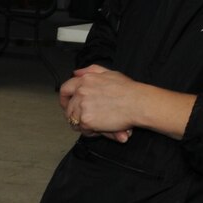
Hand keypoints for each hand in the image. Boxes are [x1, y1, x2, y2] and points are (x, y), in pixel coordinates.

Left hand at [61, 64, 195, 141]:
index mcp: (85, 80)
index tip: (68, 106)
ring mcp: (82, 106)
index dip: (65, 100)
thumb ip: (90, 71)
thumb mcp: (109, 73)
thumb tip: (76, 72)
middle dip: (76, 116)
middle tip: (87, 120)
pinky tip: (102, 129)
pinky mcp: (86, 120)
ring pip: (74, 120)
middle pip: (68, 108)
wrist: (138, 103)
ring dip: (84, 125)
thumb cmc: (128, 90)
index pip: (65, 89)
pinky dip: (91, 132)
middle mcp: (81, 91)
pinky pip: (83, 130)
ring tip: (98, 125)